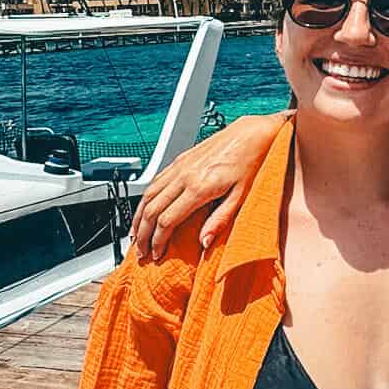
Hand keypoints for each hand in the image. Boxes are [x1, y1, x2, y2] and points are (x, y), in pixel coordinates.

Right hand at [131, 114, 284, 260]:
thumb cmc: (252, 163)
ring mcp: (180, 166)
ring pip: (148, 194)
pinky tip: (144, 210)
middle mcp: (185, 175)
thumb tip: (204, 242)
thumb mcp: (242, 196)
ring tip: (136, 236)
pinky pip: (156, 181)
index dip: (158, 241)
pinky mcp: (181, 159)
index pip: (167, 220)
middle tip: (142, 252)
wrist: (253, 134)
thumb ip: (220, 220)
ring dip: (138, 217)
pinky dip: (145, 199)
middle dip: (143, 234)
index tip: (157, 254)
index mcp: (200, 187)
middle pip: (152, 209)